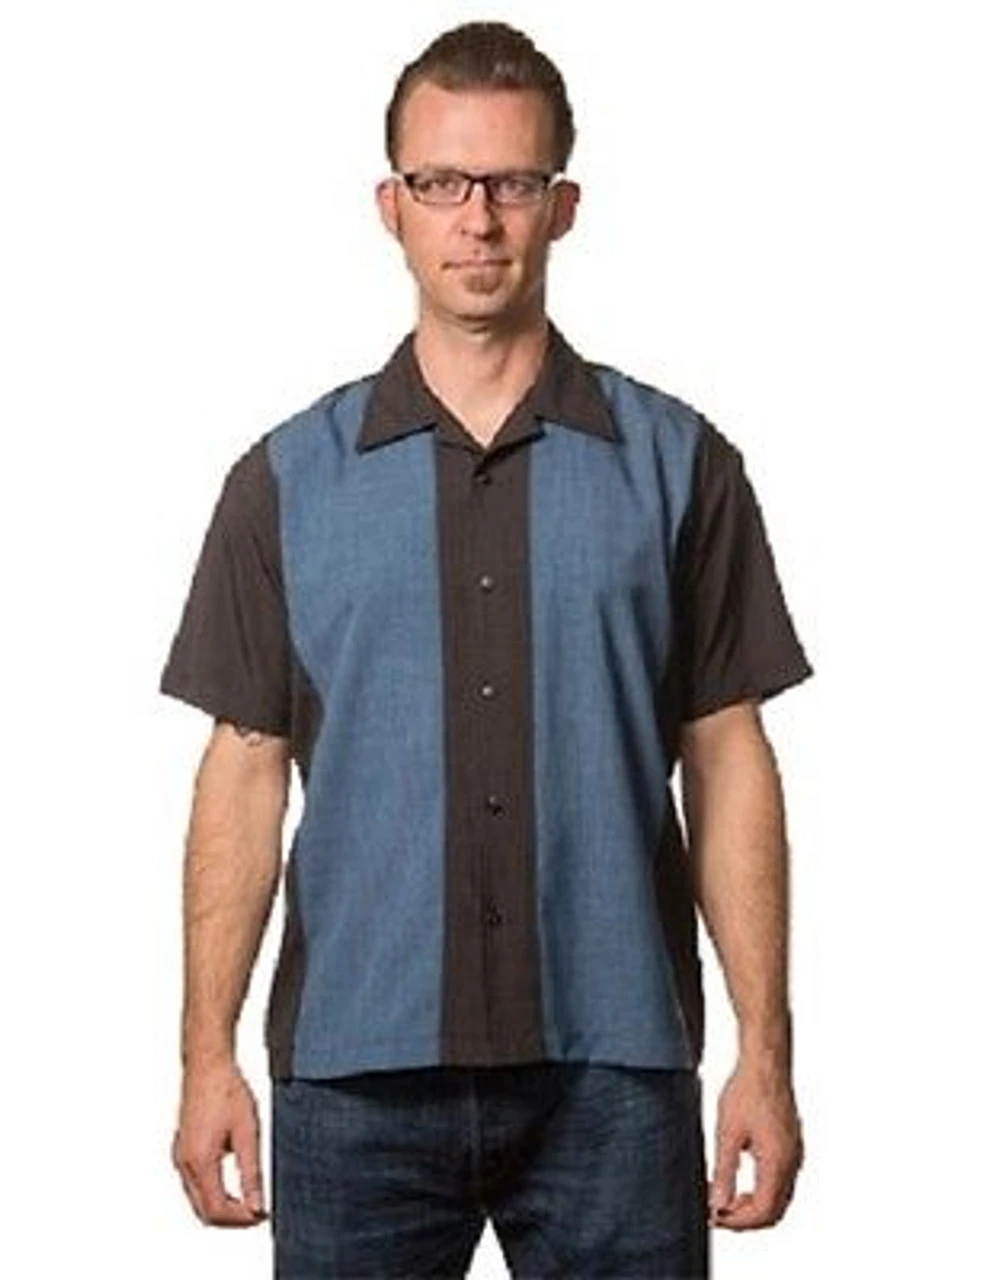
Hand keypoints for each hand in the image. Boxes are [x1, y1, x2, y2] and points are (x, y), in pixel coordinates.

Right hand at [171, 1059, 268, 1226]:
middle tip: (257, 1213)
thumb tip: (257, 1205)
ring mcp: (180, 1156)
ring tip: (249, 1202)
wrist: (207, 1064)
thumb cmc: (227, 1090)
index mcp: (199, 1161)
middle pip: (203, 1211)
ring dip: (221, 1207)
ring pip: (197, 1200)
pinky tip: (232, 1185)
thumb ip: (251, 1172)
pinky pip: (194, 1184)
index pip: (216, 1210)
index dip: (240, 1220)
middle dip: (231, 1219)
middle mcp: (185, 1163)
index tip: (262, 1216)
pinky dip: (212, 1193)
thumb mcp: (248, 1132)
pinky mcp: (183, 1148)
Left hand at [707, 1057, 803, 1229]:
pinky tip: (739, 1178)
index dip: (736, 1221)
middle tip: (716, 1211)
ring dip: (752, 1204)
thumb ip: (725, 1172)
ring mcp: (794, 1154)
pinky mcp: (791, 1145)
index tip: (713, 1216)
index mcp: (777, 1163)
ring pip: (779, 1197)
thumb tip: (718, 1203)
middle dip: (744, 1218)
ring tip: (724, 1197)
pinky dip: (761, 1190)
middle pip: (773, 1210)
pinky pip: (781, 1181)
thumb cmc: (747, 1091)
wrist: (765, 1063)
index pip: (762, 1212)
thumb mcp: (727, 1133)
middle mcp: (791, 1162)